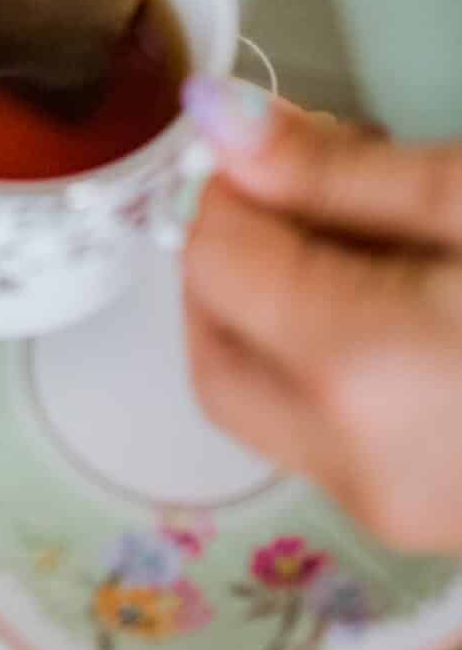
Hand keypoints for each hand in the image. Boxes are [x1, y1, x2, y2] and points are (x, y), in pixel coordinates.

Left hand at [181, 78, 461, 551]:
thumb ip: (335, 169)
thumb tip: (220, 122)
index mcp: (363, 371)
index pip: (212, 259)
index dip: (236, 187)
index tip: (287, 142)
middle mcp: (363, 464)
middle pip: (216, 349)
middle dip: (238, 261)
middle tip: (314, 186)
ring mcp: (402, 513)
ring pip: (268, 403)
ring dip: (285, 314)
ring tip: (388, 240)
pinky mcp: (438, 527)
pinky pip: (336, 439)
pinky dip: (339, 368)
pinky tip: (420, 306)